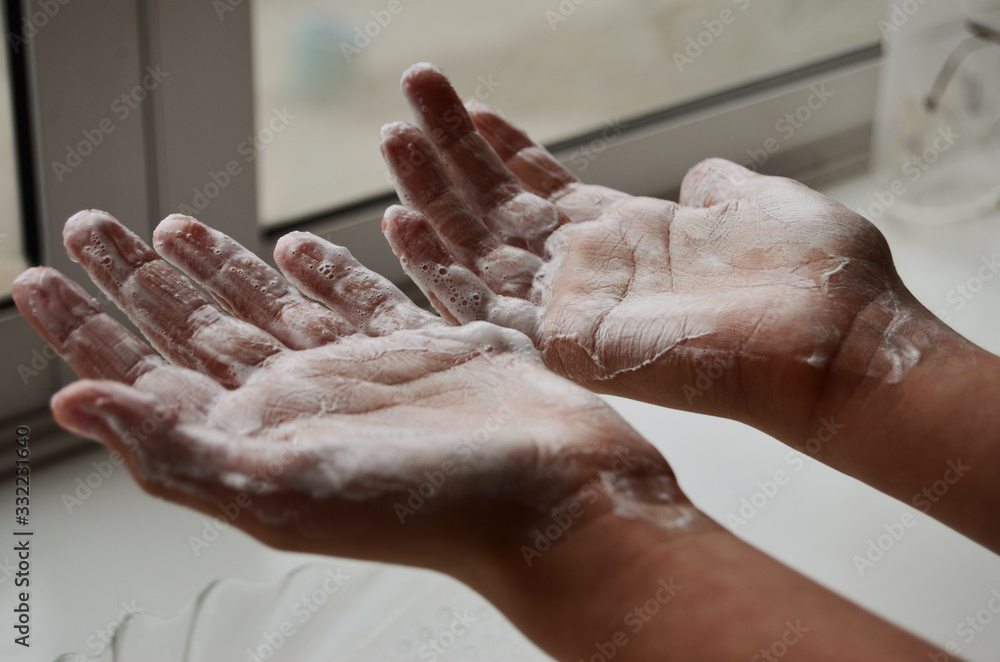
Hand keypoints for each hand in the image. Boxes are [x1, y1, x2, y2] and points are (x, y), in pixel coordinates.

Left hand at [12, 211, 678, 574]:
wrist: (549, 492)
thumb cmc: (429, 505)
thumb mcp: (280, 490)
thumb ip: (174, 450)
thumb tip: (78, 404)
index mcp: (251, 440)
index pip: (141, 376)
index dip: (83, 329)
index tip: (36, 278)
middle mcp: (294, 406)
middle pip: (192, 330)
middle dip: (137, 280)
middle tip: (93, 226)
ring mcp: (351, 374)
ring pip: (262, 307)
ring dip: (213, 264)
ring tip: (169, 224)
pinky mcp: (408, 347)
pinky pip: (350, 297)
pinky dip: (318, 268)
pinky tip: (293, 245)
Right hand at [380, 64, 931, 439]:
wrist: (835, 347)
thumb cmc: (813, 277)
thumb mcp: (760, 205)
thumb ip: (718, 189)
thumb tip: (700, 171)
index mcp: (628, 234)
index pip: (546, 188)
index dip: (505, 149)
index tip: (469, 106)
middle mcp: (588, 271)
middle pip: (499, 207)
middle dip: (452, 151)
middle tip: (408, 96)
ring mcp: (569, 308)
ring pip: (478, 248)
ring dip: (432, 196)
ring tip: (391, 138)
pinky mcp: (562, 345)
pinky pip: (480, 308)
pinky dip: (437, 270)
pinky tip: (400, 225)